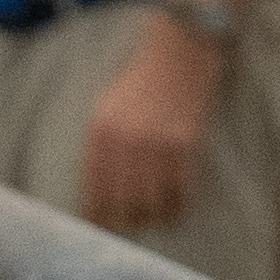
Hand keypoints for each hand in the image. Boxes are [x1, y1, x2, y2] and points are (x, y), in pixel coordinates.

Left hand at [83, 14, 218, 227]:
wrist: (179, 52)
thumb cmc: (142, 81)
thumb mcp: (108, 109)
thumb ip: (101, 147)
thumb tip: (98, 190)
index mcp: (101, 132)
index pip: (94, 189)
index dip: (97, 215)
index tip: (101, 227)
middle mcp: (125, 142)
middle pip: (121, 203)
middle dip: (124, 221)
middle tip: (129, 226)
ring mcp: (156, 145)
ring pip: (150, 203)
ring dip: (151, 217)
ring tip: (152, 217)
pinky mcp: (185, 145)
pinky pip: (178, 192)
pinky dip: (176, 207)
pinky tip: (174, 208)